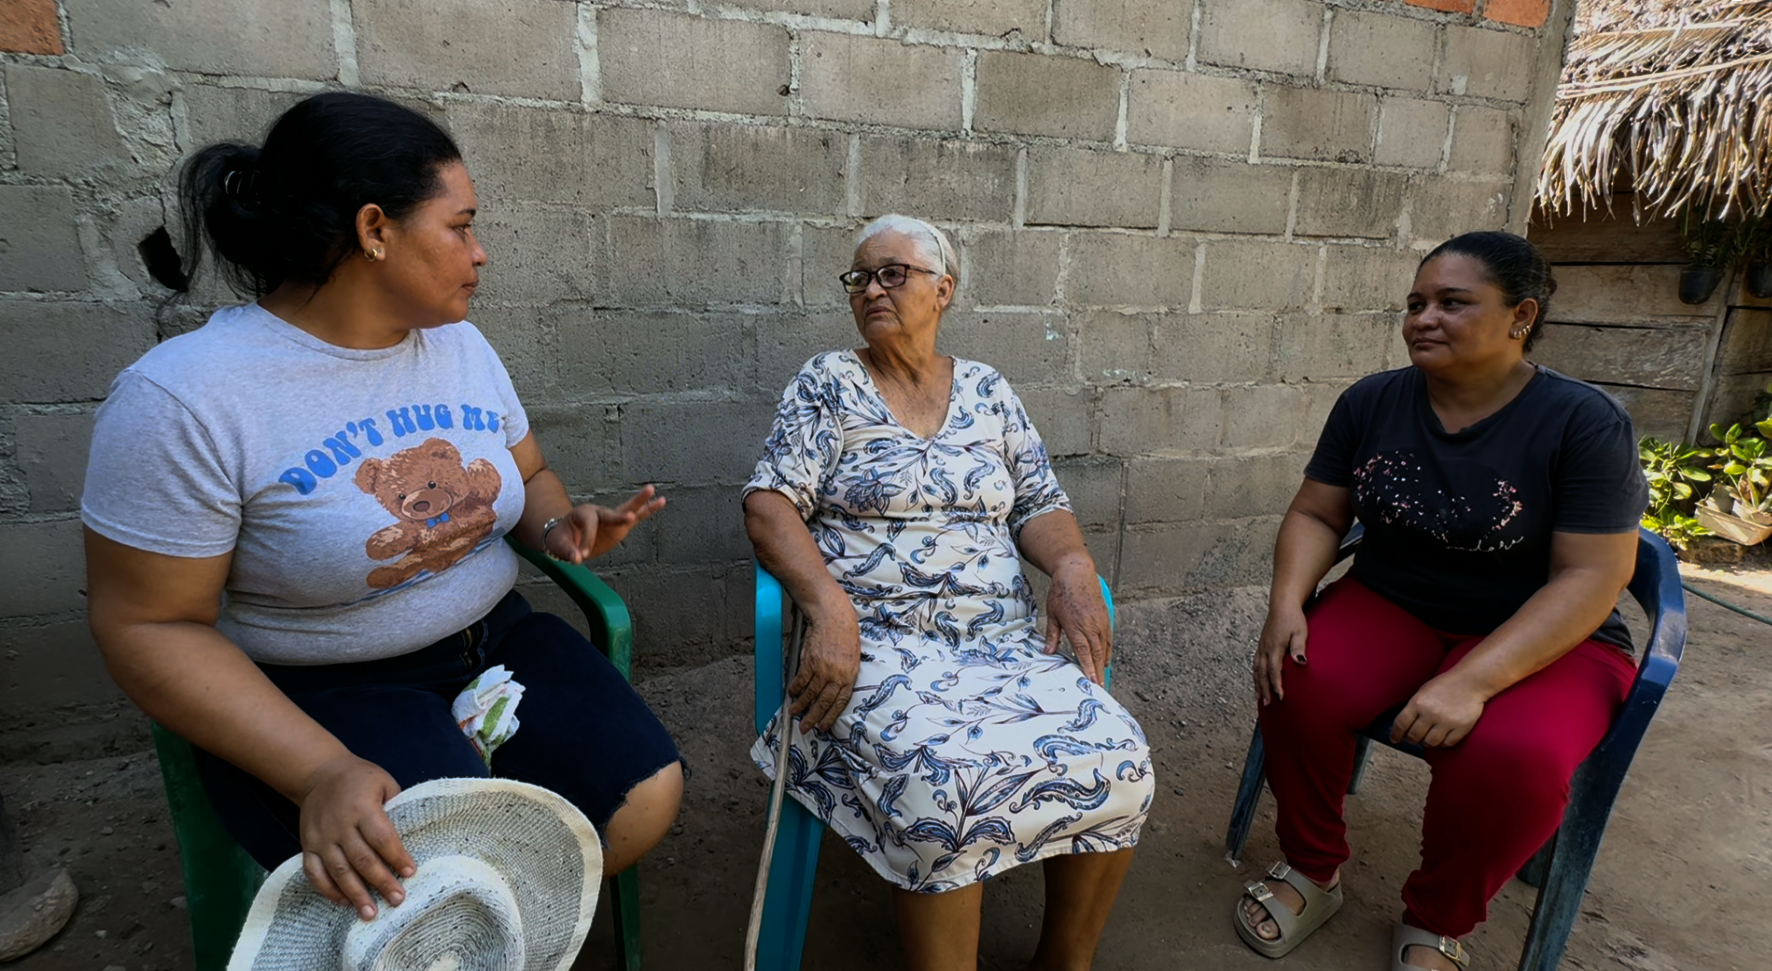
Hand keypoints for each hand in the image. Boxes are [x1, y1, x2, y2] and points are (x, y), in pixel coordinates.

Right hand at [296, 756, 414, 919]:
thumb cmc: (359, 779)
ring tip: (370, 913)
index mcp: (362, 808)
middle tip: (397, 900)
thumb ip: (396, 807)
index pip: (382, 838)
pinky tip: (344, 902)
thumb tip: (411, 836)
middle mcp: (340, 826)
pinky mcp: (307, 846)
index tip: (411, 873)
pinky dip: (328, 890)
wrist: (318, 774)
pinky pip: (315, 873)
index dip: (397, 857)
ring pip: (339, 871)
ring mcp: (321, 838)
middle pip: (362, 859)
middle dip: (381, 882)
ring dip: (355, 894)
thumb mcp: (383, 782)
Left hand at [545, 486, 666, 563]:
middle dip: (619, 517)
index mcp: (583, 514)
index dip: (586, 541)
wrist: (568, 537)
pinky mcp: (621, 526)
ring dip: (641, 502)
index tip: (581, 556)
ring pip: (628, 510)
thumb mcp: (559, 545)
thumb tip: (577, 560)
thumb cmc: (562, 538)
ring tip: (654, 492)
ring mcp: (612, 518)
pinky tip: (661, 501)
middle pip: (611, 512)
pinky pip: (637, 517)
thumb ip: (568, 552)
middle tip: (627, 518)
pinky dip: (649, 510)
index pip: (589, 526)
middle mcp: (599, 512)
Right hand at [788, 608, 861, 732]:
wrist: (834, 617)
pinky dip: (795, 688)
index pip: (839, 702)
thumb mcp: (853, 657)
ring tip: (794, 712)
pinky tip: (792, 693)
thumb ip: (845, 675)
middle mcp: (836, 675)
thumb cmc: (845, 634)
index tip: (823, 726)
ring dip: (800, 705)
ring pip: (810, 693)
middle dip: (813, 717)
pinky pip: (801, 680)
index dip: (830, 716)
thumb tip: (835, 690)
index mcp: (849, 676)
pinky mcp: (810, 661)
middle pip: (823, 702)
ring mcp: (823, 669)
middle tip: (805, 727)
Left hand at [1043, 558, 1111, 684]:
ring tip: (1102, 678)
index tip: (1092, 681)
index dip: (1088, 668)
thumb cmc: (1061, 592)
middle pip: (1096, 653)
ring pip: (1104, 647)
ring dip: (1103, 663)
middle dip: (1098, 672)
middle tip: (1099, 687)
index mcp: (1076, 626)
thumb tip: (1048, 651)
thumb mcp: (1052, 614)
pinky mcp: (1105, 617)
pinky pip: (1109, 638)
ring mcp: (1100, 622)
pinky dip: (1108, 651)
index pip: (1084, 652)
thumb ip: (1052, 635)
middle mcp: (1091, 626)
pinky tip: (1105, 659)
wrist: (1076, 573)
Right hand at [1254, 604, 1308, 705]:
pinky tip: (1257, 681)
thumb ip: (1299, 648)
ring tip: (1259, 698)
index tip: (1280, 697)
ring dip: (1258, 684)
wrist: (1283, 604)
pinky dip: (1255, 675)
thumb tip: (1301, 663)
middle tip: (1267, 704)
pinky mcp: (1261, 644)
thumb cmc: (1294, 618)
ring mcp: (1261, 646)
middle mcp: (1265, 648)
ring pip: (1256, 669)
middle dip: (1265, 689)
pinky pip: (1255, 663)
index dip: (1276, 685)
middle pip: (1262, 673)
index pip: (1274, 671)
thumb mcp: (1300, 632)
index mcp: (1275, 647)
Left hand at [1391, 673, 1486, 747]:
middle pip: (1414, 736)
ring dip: (1427, 742)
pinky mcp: (1461, 728)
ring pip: (1430, 743)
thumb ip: (1414, 707)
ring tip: (1428, 738)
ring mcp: (1446, 721)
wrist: (1470, 681)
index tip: (1394, 739)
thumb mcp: (1423, 691)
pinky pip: (1447, 743)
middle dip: (1412, 739)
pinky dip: (1443, 743)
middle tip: (1413, 739)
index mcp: (1418, 702)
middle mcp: (1431, 713)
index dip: (1395, 734)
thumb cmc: (1446, 685)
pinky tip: (1442, 738)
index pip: (1401, 724)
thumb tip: (1404, 725)